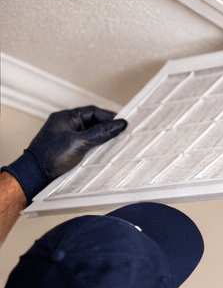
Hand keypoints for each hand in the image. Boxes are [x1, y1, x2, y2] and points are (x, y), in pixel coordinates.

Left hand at [1, 106, 126, 201]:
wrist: (35, 175)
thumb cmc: (49, 157)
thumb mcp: (79, 143)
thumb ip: (100, 133)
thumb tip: (118, 125)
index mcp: (66, 117)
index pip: (93, 112)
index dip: (109, 117)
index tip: (122, 124)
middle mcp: (66, 124)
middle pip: (93, 122)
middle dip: (106, 128)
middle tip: (120, 134)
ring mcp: (67, 136)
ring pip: (91, 133)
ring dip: (101, 138)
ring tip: (113, 144)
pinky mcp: (69, 148)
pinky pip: (87, 143)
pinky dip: (95, 146)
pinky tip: (102, 152)